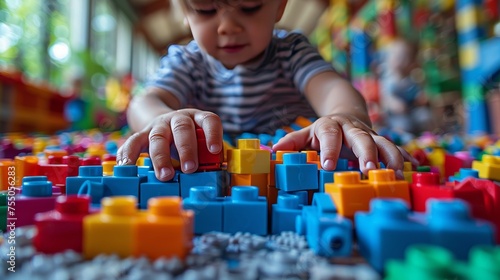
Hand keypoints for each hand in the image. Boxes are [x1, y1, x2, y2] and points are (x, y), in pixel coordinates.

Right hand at [117, 109, 222, 180]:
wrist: (163, 119)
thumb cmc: (188, 137)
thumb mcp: (200, 140)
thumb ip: (206, 155)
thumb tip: (212, 178)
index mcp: (197, 118)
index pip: (208, 120)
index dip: (213, 134)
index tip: (215, 150)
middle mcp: (177, 119)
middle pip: (182, 129)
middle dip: (186, 149)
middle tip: (190, 168)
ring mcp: (159, 125)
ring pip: (158, 137)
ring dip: (162, 157)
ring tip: (165, 175)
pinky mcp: (142, 133)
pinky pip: (133, 141)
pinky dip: (129, 154)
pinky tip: (127, 166)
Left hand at [272, 114, 416, 177]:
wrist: (346, 113)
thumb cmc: (323, 131)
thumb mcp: (305, 134)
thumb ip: (291, 142)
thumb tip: (273, 151)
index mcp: (330, 126)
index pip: (329, 135)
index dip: (330, 149)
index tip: (328, 166)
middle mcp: (352, 128)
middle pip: (361, 137)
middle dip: (366, 154)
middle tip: (368, 171)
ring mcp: (370, 134)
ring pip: (384, 142)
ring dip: (390, 157)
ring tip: (395, 173)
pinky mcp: (382, 141)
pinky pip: (396, 148)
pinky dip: (405, 158)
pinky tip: (412, 169)